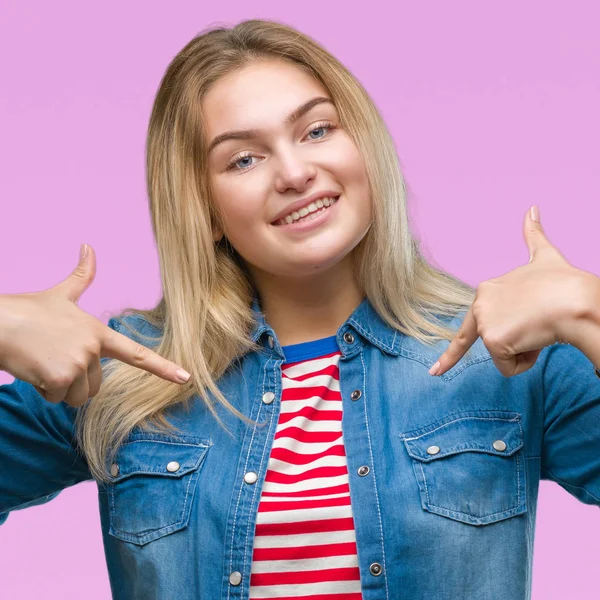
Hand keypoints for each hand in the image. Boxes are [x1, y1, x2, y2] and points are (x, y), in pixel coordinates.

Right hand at [0, 244, 190, 406]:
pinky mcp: (60, 378)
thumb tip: (88, 245)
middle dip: (74, 381)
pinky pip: (58, 399)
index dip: (163, 367)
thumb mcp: (60, 294)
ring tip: (44, 363)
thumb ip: (80, 276)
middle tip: (53, 359)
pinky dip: (44, 390)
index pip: (137, 354)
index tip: (186, 378)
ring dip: (59, 388)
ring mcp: (78, 363)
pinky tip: (34, 370)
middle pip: (95, 387)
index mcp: (98, 332)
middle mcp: (93, 348)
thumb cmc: (27, 310)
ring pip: (77, 397)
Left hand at [429, 205, 594, 376]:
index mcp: (485, 290)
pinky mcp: (492, 340)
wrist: (577, 299)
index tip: (435, 372)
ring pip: (503, 357)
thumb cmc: (564, 282)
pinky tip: (537, 338)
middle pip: (495, 343)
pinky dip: (526, 360)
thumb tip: (532, 209)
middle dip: (519, 342)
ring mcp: (483, 323)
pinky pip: (509, 368)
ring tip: (539, 327)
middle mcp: (479, 305)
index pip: (466, 328)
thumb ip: (533, 235)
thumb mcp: (544, 256)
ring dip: (525, 351)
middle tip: (537, 323)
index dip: (452, 354)